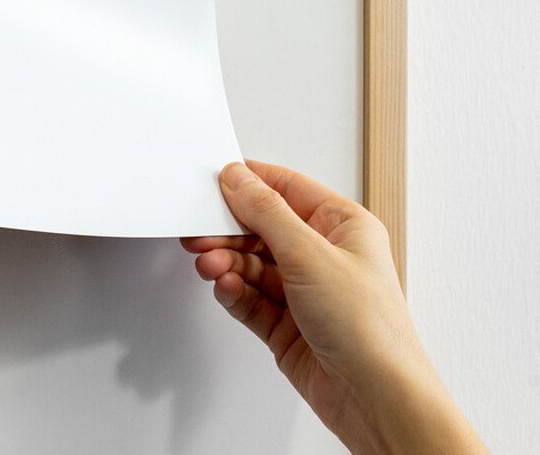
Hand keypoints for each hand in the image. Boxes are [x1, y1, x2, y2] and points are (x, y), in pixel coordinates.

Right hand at [181, 161, 485, 454]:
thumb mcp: (310, 254)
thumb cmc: (370, 329)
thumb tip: (238, 179)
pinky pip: (250, 297)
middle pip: (262, 228)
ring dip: (228, 263)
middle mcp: (324, 256)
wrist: (378, 401)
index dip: (250, 183)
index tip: (215, 182)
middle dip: (230, 231)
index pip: (287, 189)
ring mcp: (305, 292)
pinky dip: (234, 291)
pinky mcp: (288, 325)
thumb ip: (266, 212)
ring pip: (251, 264)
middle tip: (201, 233)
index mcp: (342, 226)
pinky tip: (227, 288)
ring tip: (212, 265)